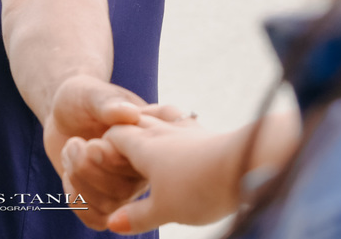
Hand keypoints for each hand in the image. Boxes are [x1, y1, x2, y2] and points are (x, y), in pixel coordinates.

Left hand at [54, 97, 185, 229]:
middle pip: (125, 191)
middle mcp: (143, 168)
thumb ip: (108, 103)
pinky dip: (78, 202)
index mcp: (150, 141)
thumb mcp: (92, 93)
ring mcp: (125, 186)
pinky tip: (68, 177)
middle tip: (74, 143)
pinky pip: (97, 219)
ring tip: (69, 151)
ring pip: (109, 207)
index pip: (142, 165)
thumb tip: (129, 114)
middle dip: (90, 170)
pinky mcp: (105, 199)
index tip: (91, 144)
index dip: (114, 161)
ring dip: (80, 182)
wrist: (64, 111)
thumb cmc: (83, 98)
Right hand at [98, 110, 300, 234]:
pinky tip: (179, 127)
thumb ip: (136, 216)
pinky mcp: (206, 131)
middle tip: (113, 147)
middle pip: (132, 124)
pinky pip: (182, 120)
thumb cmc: (199, 188)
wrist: (245, 163)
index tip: (95, 158)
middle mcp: (160, 130)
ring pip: (157, 116)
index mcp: (142, 146)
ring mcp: (185, 128)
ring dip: (146, 121)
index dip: (101, 148)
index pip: (112, 137)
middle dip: (121, 134)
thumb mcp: (164, 210)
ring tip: (141, 127)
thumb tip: (112, 224)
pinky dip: (172, 122)